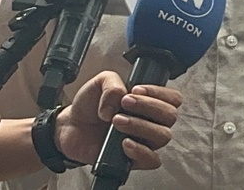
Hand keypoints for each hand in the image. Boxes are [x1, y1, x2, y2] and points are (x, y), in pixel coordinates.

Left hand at [56, 71, 181, 170]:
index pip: (173, 98)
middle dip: (148, 106)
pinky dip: (140, 151)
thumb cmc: (90, 105)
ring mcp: (144, 141)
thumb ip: (112, 84)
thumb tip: (120, 102)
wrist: (71, 126)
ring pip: (163, 136)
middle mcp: (151, 121)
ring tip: (117, 121)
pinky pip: (152, 160)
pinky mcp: (134, 159)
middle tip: (125, 103)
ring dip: (141, 126)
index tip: (136, 90)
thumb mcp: (100, 82)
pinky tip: (124, 143)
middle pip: (170, 116)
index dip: (159, 93)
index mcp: (149, 102)